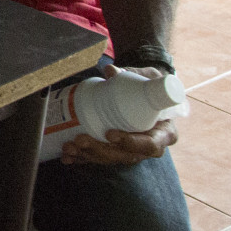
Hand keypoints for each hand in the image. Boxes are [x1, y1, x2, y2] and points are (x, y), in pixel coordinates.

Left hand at [59, 64, 178, 165]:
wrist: (144, 91)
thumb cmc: (150, 86)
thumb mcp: (148, 78)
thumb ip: (133, 74)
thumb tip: (110, 71)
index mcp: (164, 133)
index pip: (150, 145)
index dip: (131, 143)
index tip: (110, 134)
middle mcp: (147, 146)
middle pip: (125, 156)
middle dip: (100, 150)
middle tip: (80, 140)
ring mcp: (130, 151)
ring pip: (109, 158)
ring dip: (87, 155)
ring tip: (68, 147)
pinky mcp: (116, 150)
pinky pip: (98, 158)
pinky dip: (82, 158)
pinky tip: (66, 157)